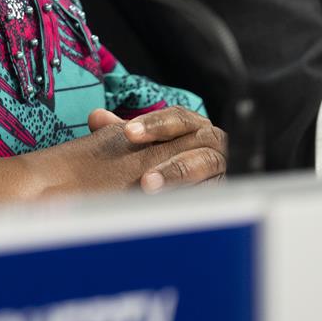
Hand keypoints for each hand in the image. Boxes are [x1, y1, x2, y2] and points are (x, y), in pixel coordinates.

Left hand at [87, 105, 227, 191]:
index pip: (177, 117)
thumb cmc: (159, 159)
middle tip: (141, 174)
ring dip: (179, 174)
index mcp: (192, 124)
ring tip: (150, 187)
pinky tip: (171, 203)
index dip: (154, 124)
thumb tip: (95, 117)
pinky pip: (214, 190)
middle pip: (196, 139)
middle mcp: (211, 141)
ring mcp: (221, 165)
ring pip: (206, 164)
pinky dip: (194, 194)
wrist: (187, 187)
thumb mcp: (141, 144)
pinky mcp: (225, 188)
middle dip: (167, 156)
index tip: (129, 133)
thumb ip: (121, 130)